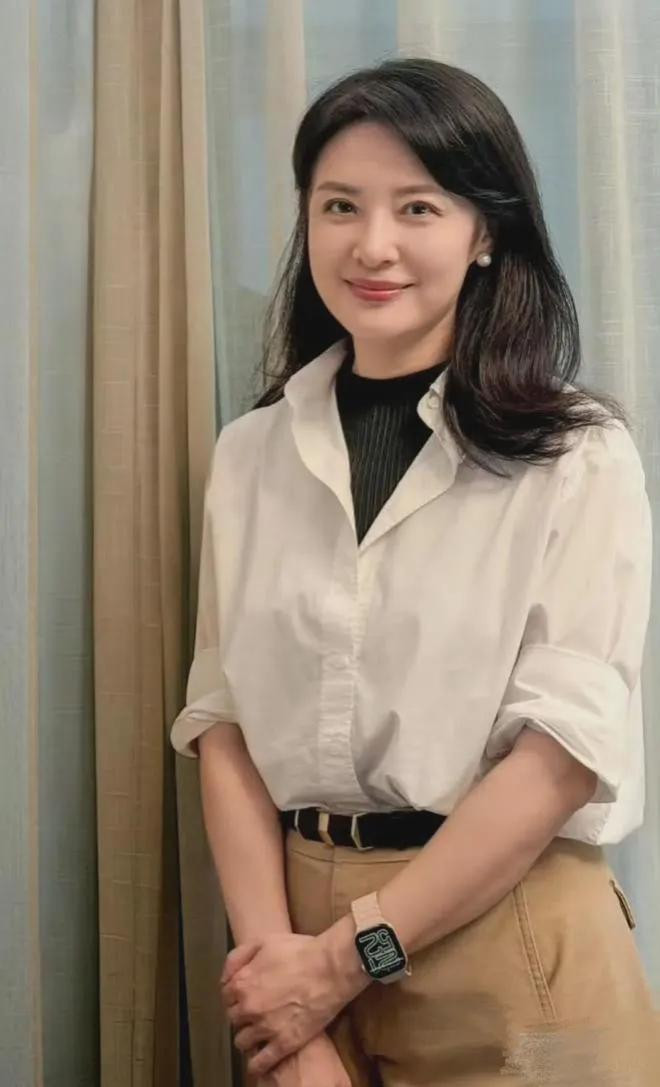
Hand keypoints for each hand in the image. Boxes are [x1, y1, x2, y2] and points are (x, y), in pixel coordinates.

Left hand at [220, 932, 356, 1076]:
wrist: (331, 968)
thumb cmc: (300, 950)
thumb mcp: (264, 941)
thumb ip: (238, 957)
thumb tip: (225, 977)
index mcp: (242, 983)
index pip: (226, 997)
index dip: (235, 996)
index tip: (244, 996)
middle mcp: (248, 1008)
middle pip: (234, 1019)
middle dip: (241, 1015)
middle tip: (255, 1012)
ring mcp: (265, 1028)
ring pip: (243, 1042)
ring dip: (248, 1037)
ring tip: (259, 1033)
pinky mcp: (284, 1043)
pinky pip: (261, 1062)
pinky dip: (256, 1064)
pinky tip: (259, 1062)